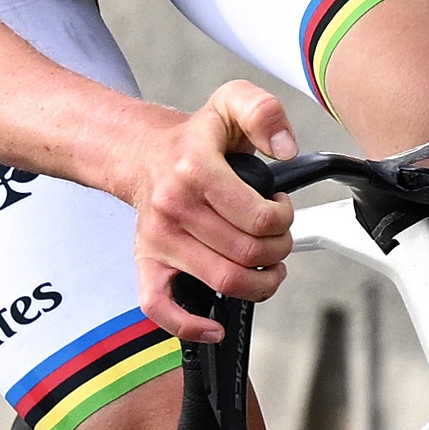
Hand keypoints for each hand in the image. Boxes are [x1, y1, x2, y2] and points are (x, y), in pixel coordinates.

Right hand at [128, 82, 299, 343]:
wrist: (144, 153)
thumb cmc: (195, 138)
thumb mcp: (232, 103)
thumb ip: (264, 112)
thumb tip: (284, 148)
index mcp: (195, 169)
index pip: (258, 217)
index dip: (283, 218)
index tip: (280, 207)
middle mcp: (173, 207)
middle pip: (247, 254)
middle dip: (278, 251)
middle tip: (278, 237)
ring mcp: (158, 239)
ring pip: (223, 282)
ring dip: (259, 284)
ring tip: (266, 267)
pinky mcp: (146, 262)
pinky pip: (160, 308)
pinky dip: (191, 326)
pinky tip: (216, 326)